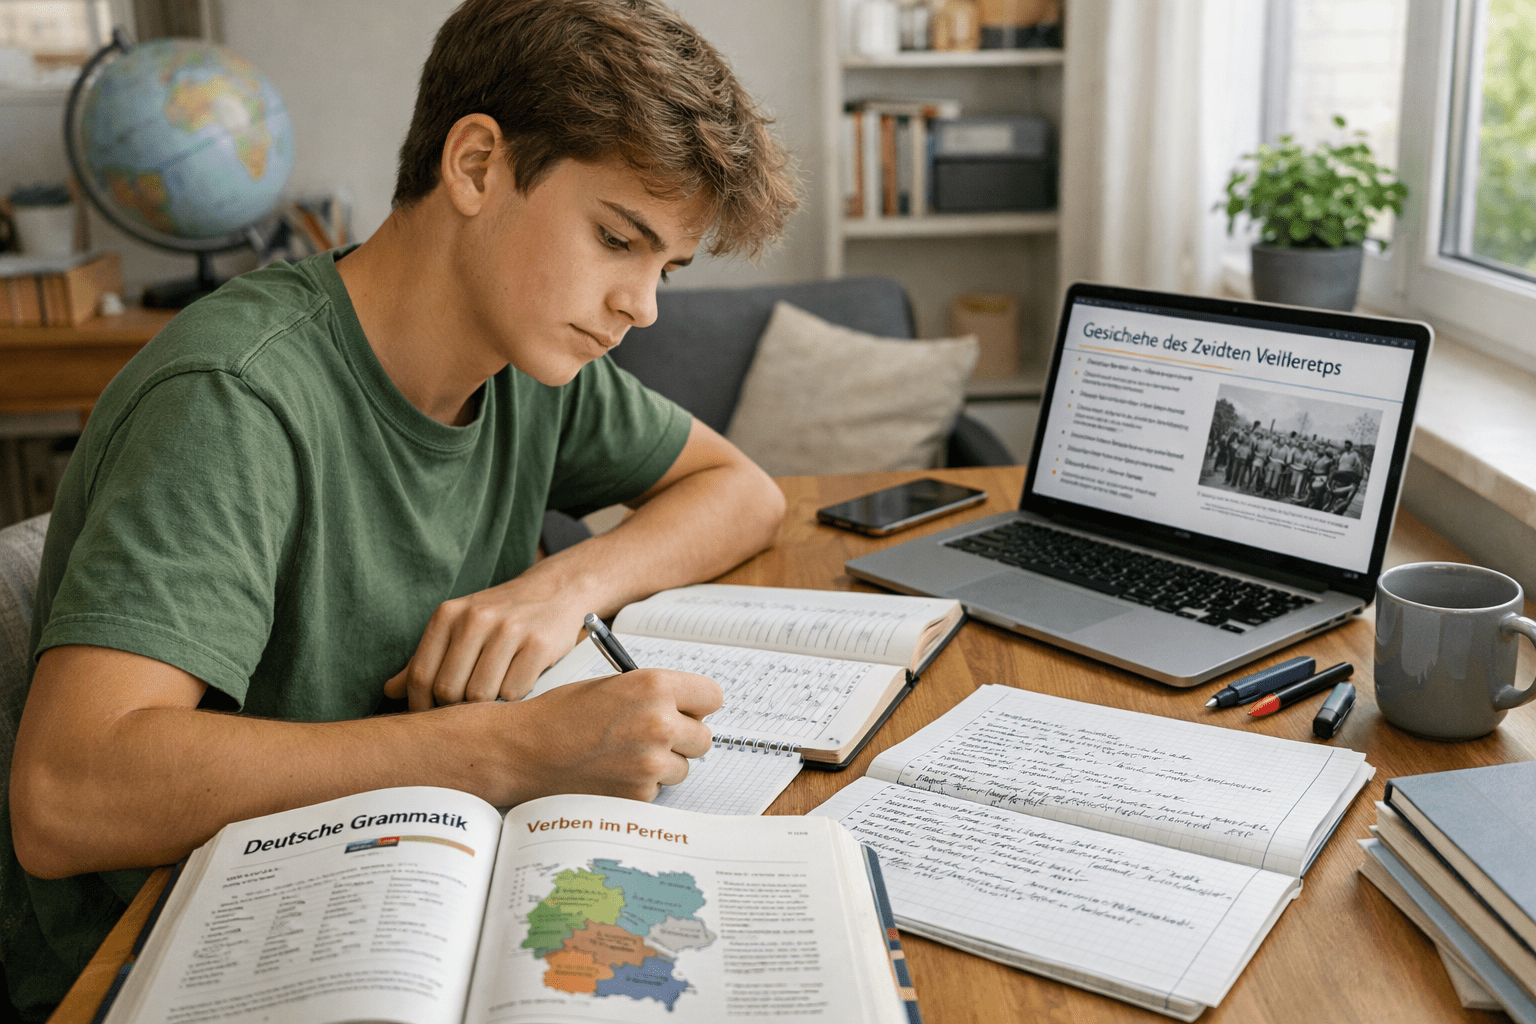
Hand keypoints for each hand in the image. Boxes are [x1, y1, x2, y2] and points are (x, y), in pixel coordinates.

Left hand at [383, 580, 587, 710]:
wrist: (554, 591)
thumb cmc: (500, 616)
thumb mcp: (458, 627)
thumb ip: (426, 659)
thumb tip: (390, 692)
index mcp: (448, 615)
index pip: (421, 675)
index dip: (421, 706)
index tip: (430, 718)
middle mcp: (475, 618)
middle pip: (449, 690)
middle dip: (455, 708)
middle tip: (467, 709)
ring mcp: (509, 630)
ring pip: (482, 695)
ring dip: (486, 705)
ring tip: (493, 695)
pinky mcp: (539, 644)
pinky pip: (514, 692)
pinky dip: (513, 698)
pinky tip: (517, 684)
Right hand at [500, 669, 722, 802]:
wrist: (525, 750)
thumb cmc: (563, 714)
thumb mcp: (615, 685)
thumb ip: (655, 694)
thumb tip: (688, 709)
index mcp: (655, 687)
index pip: (713, 696)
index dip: (697, 704)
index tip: (685, 709)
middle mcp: (659, 724)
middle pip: (703, 737)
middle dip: (683, 737)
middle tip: (651, 735)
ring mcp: (651, 764)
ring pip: (682, 766)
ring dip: (662, 764)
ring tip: (622, 754)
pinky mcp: (639, 796)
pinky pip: (658, 790)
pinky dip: (640, 785)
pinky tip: (610, 772)